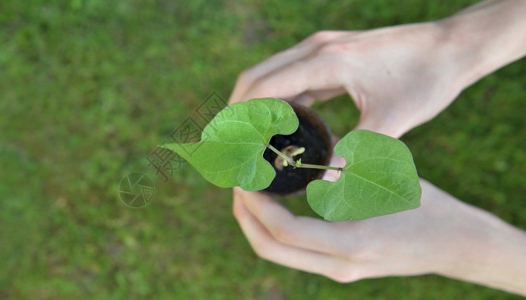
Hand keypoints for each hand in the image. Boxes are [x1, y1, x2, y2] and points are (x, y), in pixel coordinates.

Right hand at [228, 22, 464, 138]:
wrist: (452, 46)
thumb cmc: (426, 80)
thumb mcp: (394, 120)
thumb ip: (358, 152)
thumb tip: (325, 185)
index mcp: (328, 61)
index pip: (263, 87)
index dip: (238, 118)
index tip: (227, 148)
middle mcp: (317, 48)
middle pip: (254, 77)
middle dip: (235, 113)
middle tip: (228, 149)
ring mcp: (321, 48)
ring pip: (268, 74)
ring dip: (252, 105)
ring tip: (245, 143)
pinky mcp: (329, 54)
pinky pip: (289, 76)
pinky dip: (275, 100)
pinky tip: (279, 128)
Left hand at [232, 179, 525, 294]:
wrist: (454, 243)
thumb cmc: (425, 205)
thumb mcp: (385, 179)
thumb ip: (342, 170)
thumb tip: (297, 152)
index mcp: (350, 243)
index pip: (283, 231)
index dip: (256, 205)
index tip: (244, 177)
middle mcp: (339, 265)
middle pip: (270, 249)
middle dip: (245, 216)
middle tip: (237, 183)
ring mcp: (337, 270)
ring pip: (278, 254)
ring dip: (255, 223)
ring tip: (248, 190)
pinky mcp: (338, 267)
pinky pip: (293, 252)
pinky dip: (274, 228)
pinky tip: (275, 200)